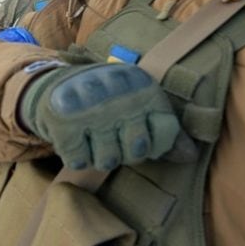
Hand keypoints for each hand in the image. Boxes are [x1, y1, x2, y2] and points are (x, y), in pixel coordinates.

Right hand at [21, 63, 183, 170]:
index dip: (154, 142)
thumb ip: (164, 130)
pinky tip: (75, 140)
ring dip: (98, 156)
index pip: (166, 131)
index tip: (137, 131)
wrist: (55, 85)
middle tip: (111, 136)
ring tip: (91, 137)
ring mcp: (89, 107)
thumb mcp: (138, 106)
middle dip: (124, 152)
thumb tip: (190, 156)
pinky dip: (76, 157)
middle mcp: (118, 92)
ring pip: (107, 160)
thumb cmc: (106, 101)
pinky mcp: (63, 120)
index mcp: (141, 85)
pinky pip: (79, 160)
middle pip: (138, 151)